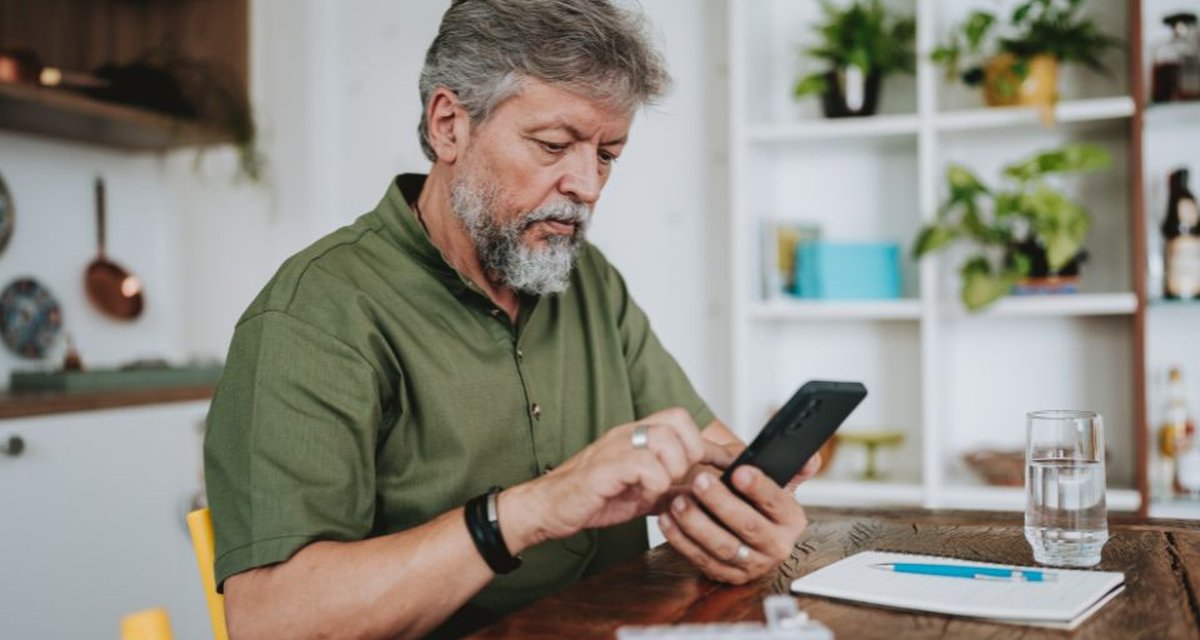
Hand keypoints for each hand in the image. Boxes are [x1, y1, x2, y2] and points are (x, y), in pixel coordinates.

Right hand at [513, 408, 734, 547]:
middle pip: (679, 422)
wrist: (549, 508)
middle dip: (688, 456)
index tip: (717, 467)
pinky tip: (641, 495)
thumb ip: (669, 488)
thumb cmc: (592, 497)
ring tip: (655, 489)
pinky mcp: (605, 467)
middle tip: (675, 481)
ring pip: (666, 442)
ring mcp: (615, 447)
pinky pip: (646, 465)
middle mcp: (627, 433)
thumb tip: (700, 492)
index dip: (704, 443)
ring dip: (670, 471)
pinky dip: (653, 484)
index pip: (681, 419)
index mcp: (636, 435)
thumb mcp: (641, 493)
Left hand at [656, 464, 809, 584]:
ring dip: (697, 523)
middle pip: (748, 526)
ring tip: (679, 500)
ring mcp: (751, 564)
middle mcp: (775, 546)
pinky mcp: (727, 575)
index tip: (739, 472)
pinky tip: (668, 519)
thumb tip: (809, 457)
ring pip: (723, 546)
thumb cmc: (758, 501)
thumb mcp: (779, 481)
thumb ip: (793, 468)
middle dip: (721, 502)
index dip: (759, 488)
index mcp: (791, 520)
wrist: (746, 526)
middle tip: (700, 480)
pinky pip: (701, 559)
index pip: (777, 503)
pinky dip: (681, 539)